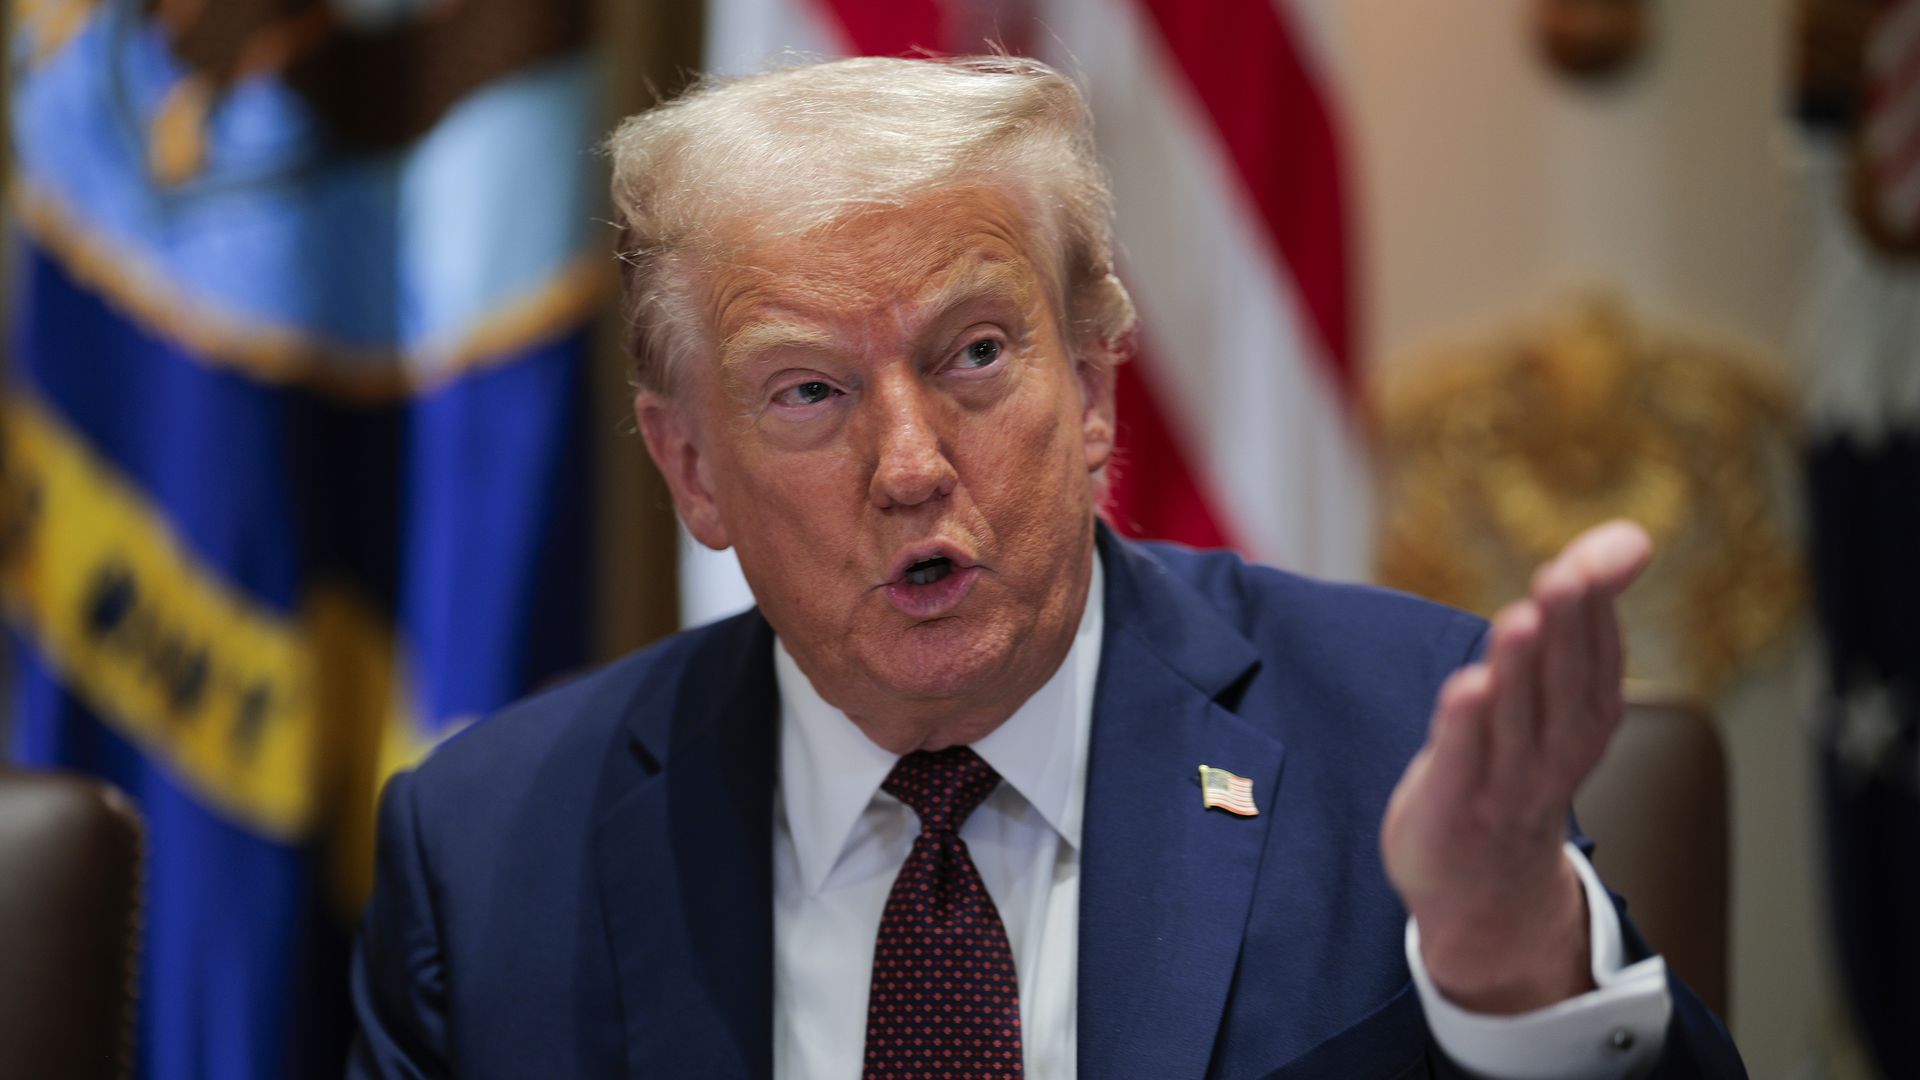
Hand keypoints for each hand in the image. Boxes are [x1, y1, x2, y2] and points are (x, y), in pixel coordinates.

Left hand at [1381, 519, 1652, 1013]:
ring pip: (1516, 719)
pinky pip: (1463, 763)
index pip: (1597, 653)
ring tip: (1521, 618)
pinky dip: (1466, 727)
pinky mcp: (1454, 807)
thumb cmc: (1518, 765)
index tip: (1593, 557)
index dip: (1595, 605)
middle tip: (1564, 574)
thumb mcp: (1559, 691)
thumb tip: (1631, 536)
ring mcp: (1507, 783)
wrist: (1486, 888)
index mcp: (1587, 717)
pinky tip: (1467, 686)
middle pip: (1563, 681)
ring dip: (1519, 668)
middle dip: (1565, 626)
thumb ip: (1582, 614)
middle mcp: (1557, 750)